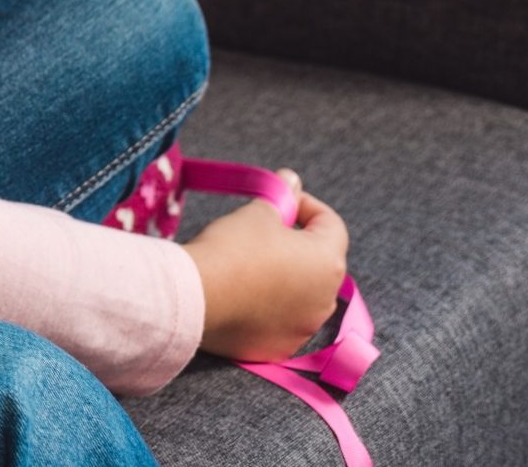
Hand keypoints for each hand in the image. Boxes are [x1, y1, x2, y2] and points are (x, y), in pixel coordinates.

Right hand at [187, 170, 350, 362]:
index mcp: (328, 262)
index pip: (331, 224)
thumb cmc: (232, 248)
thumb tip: (290, 180)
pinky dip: (268, 308)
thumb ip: (280, 198)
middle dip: (295, 245)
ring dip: (284, 279)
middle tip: (261, 232)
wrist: (196, 297)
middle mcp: (326, 299)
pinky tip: (241, 296)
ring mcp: (304, 328)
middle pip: (317, 263)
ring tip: (247, 266)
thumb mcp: (256, 213)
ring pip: (301, 295)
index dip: (306, 205)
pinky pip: (281, 321)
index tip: (280, 199)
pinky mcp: (280, 347)